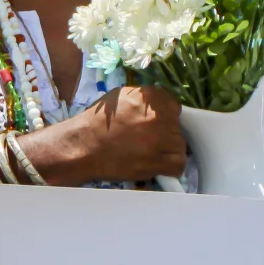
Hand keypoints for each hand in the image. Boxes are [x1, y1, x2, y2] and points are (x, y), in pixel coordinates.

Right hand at [51, 84, 186, 183]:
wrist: (83, 146)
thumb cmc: (96, 122)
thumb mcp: (120, 97)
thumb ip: (143, 100)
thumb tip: (159, 106)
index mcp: (149, 97)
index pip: (173, 106)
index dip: (165, 117)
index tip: (156, 125)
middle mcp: (157, 116)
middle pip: (177, 127)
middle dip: (165, 134)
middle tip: (148, 141)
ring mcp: (159, 139)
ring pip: (179, 145)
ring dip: (168, 150)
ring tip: (151, 154)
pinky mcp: (156, 161)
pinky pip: (178, 164)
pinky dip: (172, 167)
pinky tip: (159, 166)